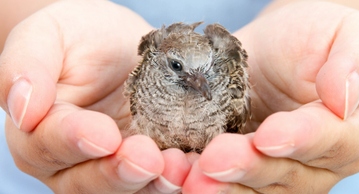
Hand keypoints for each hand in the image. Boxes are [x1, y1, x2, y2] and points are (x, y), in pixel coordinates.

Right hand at [0, 1, 190, 192]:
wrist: (117, 46)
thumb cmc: (79, 38)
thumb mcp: (48, 35)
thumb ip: (26, 65)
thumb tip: (21, 107)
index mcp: (40, 131)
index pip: (49, 144)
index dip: (73, 141)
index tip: (102, 134)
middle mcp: (74, 160)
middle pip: (87, 181)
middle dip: (117, 173)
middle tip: (146, 158)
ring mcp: (113, 166)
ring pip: (127, 190)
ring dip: (152, 184)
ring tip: (177, 167)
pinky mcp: (149, 164)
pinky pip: (159, 180)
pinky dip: (178, 178)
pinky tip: (194, 165)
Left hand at [182, 1, 358, 192]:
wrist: (277, 50)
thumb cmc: (315, 40)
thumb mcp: (348, 36)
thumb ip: (356, 63)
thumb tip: (343, 95)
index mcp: (348, 134)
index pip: (328, 142)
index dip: (299, 140)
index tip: (269, 136)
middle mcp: (313, 164)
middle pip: (283, 175)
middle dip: (247, 167)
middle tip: (214, 160)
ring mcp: (275, 171)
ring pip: (251, 188)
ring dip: (220, 185)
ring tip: (190, 176)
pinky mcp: (241, 166)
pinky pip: (224, 179)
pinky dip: (201, 178)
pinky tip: (178, 171)